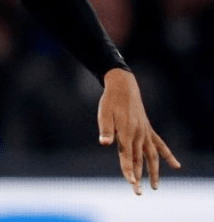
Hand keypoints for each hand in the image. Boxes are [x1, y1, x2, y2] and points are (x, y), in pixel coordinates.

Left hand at [98, 68, 180, 194]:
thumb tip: (104, 143)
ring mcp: (145, 132)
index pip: (127, 156)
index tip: (131, 183)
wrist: (122, 87)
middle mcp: (138, 135)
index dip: (128, 170)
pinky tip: (176, 166)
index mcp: (126, 132)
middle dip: (138, 177)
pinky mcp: (148, 129)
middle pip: (138, 160)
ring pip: (151, 156)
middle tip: (138, 193)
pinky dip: (167, 155)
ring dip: (153, 172)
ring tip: (155, 187)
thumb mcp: (104, 113)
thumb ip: (105, 130)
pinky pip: (160, 144)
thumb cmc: (110, 101)